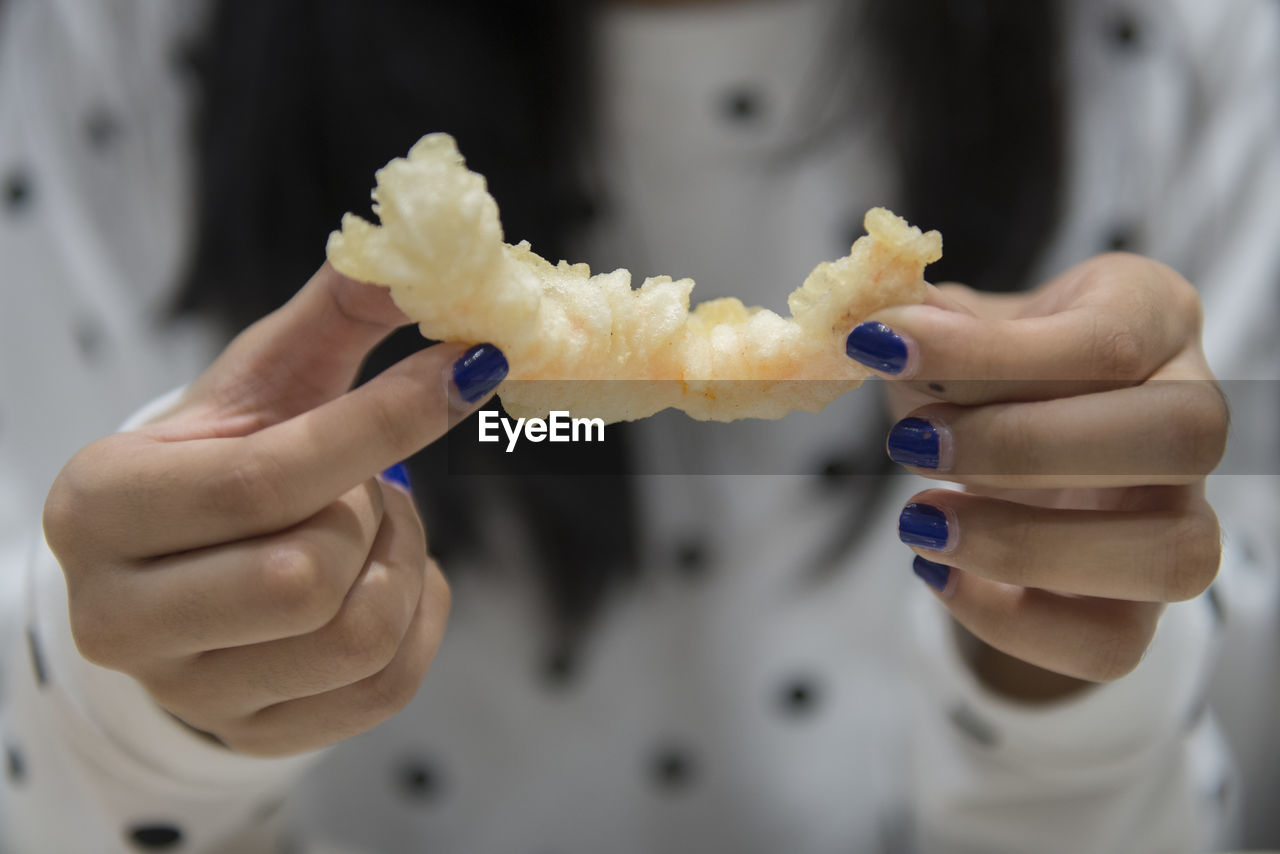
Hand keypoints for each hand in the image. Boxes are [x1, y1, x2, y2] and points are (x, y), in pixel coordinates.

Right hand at [43, 264, 507, 755]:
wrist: (191, 568)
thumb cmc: (228, 458)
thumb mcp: (264, 379)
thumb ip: (338, 312)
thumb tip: (425, 247)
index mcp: (102, 505)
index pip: (266, 478)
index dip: (387, 420)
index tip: (472, 365)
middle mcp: (119, 616)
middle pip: (308, 572)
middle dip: (370, 510)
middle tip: (366, 480)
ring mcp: (187, 691)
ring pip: (357, 632)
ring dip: (401, 559)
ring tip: (374, 523)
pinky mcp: (254, 735)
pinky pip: (387, 686)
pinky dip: (420, 615)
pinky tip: (388, 576)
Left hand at [845, 253, 1227, 692]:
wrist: (1008, 446)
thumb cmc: (989, 372)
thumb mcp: (957, 326)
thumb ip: (924, 320)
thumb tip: (877, 317)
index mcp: (1152, 317)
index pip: (1105, 340)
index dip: (984, 352)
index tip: (877, 346)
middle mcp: (1192, 415)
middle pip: (1177, 437)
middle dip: (1024, 447)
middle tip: (908, 445)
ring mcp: (1180, 517)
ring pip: (1174, 554)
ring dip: (1027, 543)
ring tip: (919, 520)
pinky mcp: (1142, 606)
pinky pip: (1110, 644)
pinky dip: (1013, 623)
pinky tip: (937, 573)